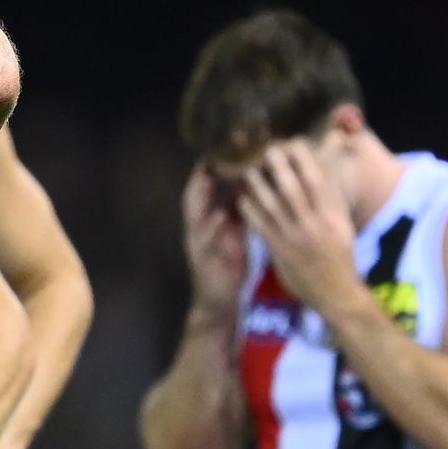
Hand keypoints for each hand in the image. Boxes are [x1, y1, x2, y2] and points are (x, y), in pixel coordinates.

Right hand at [182, 164, 247, 320]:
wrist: (219, 302)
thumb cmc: (229, 265)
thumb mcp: (234, 234)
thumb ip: (238, 212)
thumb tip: (253, 188)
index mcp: (207, 220)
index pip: (206, 189)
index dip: (210, 168)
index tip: (222, 147)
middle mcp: (197, 228)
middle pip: (195, 195)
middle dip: (201, 175)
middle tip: (210, 154)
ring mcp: (197, 243)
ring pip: (194, 213)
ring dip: (201, 195)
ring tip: (209, 176)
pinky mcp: (202, 259)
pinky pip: (206, 240)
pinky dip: (212, 227)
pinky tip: (220, 216)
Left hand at [237, 142, 360, 314]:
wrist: (336, 294)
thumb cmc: (339, 255)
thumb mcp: (342, 225)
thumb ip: (333, 199)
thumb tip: (325, 170)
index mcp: (333, 215)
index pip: (319, 181)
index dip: (305, 160)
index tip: (293, 142)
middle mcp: (315, 224)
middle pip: (295, 189)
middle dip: (280, 166)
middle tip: (267, 148)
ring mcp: (295, 237)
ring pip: (273, 205)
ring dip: (259, 184)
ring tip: (247, 168)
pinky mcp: (279, 251)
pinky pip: (261, 225)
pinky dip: (251, 209)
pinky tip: (242, 197)